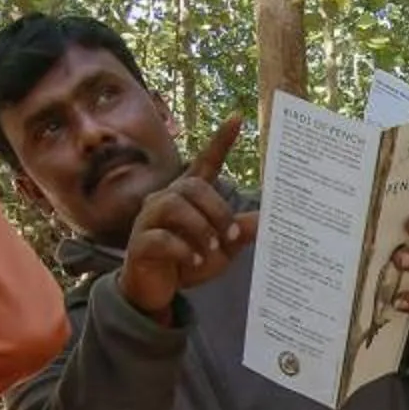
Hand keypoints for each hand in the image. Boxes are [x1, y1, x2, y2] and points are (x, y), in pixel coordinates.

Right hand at [117, 119, 255, 315]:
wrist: (157, 290)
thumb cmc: (188, 261)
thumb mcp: (222, 247)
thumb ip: (239, 231)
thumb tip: (268, 219)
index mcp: (187, 196)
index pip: (204, 162)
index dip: (220, 141)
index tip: (237, 119)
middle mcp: (165, 200)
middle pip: (192, 186)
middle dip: (217, 210)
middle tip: (231, 235)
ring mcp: (148, 220)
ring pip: (173, 206)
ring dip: (199, 227)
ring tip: (213, 247)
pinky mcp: (139, 244)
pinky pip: (159, 237)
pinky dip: (182, 248)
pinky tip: (195, 260)